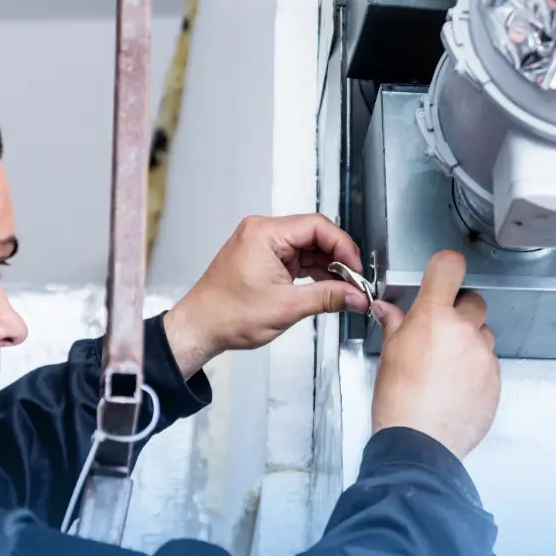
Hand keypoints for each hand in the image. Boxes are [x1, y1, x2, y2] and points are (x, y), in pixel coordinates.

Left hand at [164, 214, 368, 375]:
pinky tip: (327, 288)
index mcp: (264, 233)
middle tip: (354, 281)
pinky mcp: (264, 258)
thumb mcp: (286, 307)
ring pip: (308, 248)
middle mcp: (262, 232)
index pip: (317, 226)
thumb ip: (328, 297)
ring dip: (327, 267)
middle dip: (337, 258)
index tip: (356, 269)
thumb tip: (356, 295)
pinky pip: (297, 258)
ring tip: (344, 289)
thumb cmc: (227, 315)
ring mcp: (263, 245)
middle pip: (314, 235)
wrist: (200, 328)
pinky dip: (313, 273)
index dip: (343, 246)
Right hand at [370, 251, 500, 459]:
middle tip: (440, 332)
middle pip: (473, 301)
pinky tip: (455, 387)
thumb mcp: (390, 354)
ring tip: (446, 366)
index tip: (444, 274)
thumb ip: (395, 324)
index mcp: (434, 316)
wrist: (418, 443)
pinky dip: (476, 370)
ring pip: (483, 335)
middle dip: (459, 312)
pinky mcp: (495, 380)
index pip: (449, 267)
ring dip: (469, 342)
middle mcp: (464, 330)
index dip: (446, 267)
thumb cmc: (399, 401)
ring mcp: (483, 356)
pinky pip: (489, 364)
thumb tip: (388, 311)